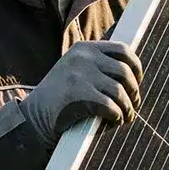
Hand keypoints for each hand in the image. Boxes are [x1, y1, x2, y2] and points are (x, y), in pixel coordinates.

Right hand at [19, 40, 143, 143]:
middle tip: (132, 106)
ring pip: (120, 91)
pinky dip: (117, 116)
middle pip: (125, 72)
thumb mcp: (79, 74)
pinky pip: (111, 106)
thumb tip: (135, 77)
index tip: (136, 83)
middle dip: (133, 92)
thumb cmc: (61, 101)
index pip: (123, 50)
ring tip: (124, 117)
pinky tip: (113, 121)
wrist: (32, 118)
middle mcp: (83, 56)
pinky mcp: (78, 94)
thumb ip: (101, 70)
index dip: (136, 68)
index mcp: (84, 48)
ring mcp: (79, 74)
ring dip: (127, 108)